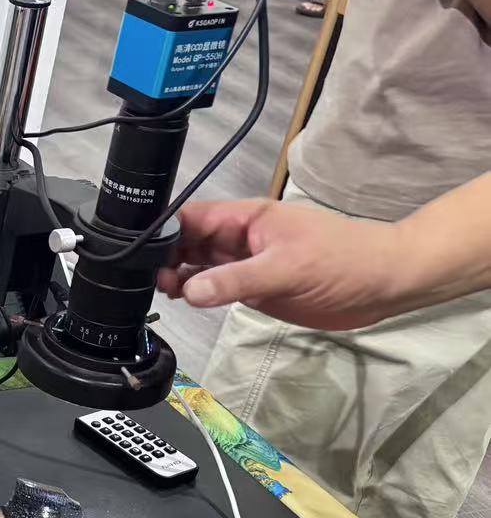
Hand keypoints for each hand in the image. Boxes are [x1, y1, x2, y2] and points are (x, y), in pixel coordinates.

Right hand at [157, 198, 403, 329]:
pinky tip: (182, 300)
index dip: (161, 229)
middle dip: (162, 256)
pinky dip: (197, 293)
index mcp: (246, 218)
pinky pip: (216, 287)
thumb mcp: (286, 269)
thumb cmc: (343, 261)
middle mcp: (239, 238)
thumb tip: (189, 292)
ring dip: (177, 276)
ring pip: (198, 266)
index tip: (134, 250)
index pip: (192, 217)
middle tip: (141, 278)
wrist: (384, 285)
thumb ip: (235, 280)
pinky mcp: (254, 288)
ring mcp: (245, 263)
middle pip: (188, 242)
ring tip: (157, 290)